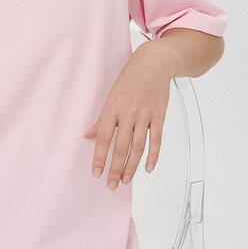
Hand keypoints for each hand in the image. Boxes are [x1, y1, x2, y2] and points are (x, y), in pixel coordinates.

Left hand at [83, 43, 173, 190]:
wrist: (154, 63)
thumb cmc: (130, 79)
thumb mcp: (111, 96)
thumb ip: (101, 119)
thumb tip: (88, 135)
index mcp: (112, 108)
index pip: (104, 138)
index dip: (100, 158)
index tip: (97, 173)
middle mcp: (128, 113)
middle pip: (121, 146)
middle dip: (115, 168)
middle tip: (112, 185)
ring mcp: (145, 115)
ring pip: (138, 146)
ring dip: (132, 166)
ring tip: (126, 181)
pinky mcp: (159, 115)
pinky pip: (157, 139)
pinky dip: (153, 156)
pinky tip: (148, 169)